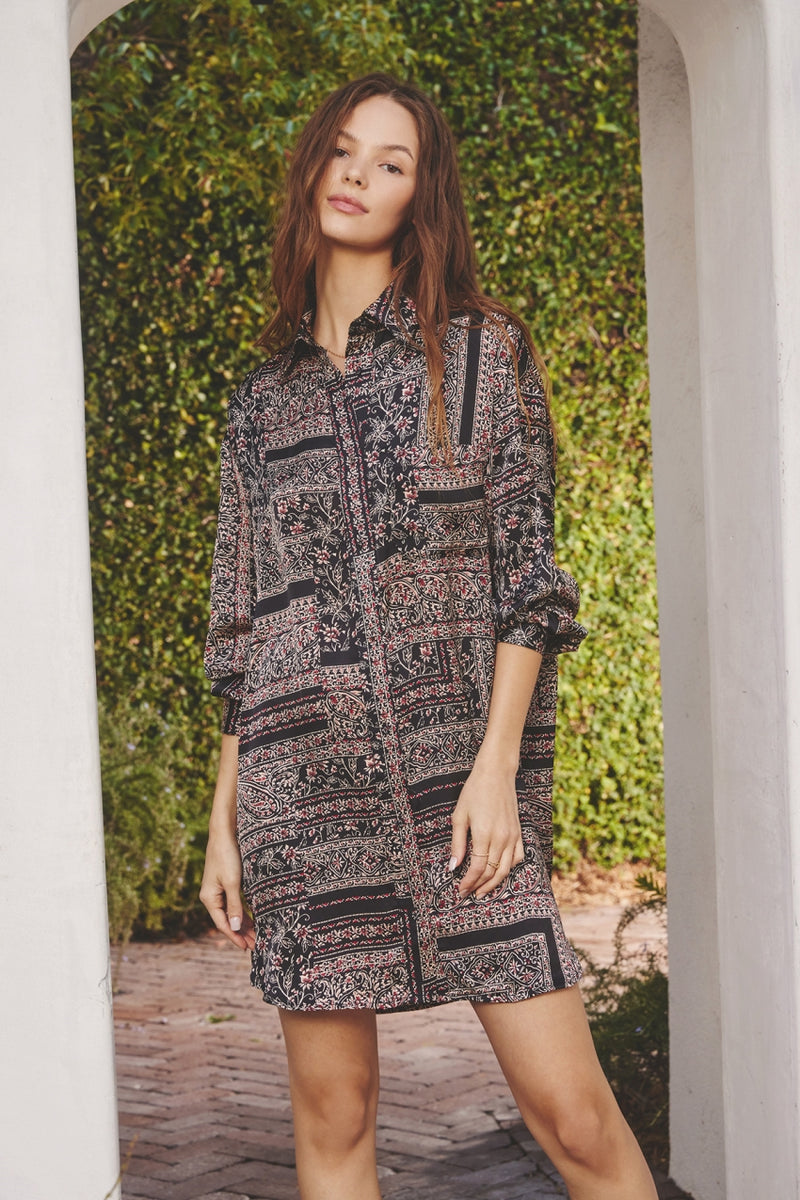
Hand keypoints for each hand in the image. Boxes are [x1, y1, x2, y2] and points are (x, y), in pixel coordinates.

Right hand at [199, 827, 255, 949]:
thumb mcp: (233, 882)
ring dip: (244, 924)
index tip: (246, 948)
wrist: (224, 833)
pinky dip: (243, 911)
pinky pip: (234, 902)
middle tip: (256, 945)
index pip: (222, 924)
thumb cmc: (227, 856)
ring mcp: (218, 889)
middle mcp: (211, 896)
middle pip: (227, 920)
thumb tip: (235, 927)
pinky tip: (253, 919)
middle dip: (241, 933)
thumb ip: (234, 905)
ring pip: (232, 912)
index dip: (234, 937)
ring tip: (256, 935)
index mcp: (209, 898)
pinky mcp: (226, 882)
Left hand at [449, 753, 524, 898]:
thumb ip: (457, 844)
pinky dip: (509, 869)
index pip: (478, 869)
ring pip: (506, 869)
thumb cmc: (474, 792)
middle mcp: (501, 838)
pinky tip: (500, 873)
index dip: (468, 882)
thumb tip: (453, 867)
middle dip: (479, 886)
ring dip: (494, 883)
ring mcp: (513, 836)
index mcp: (484, 834)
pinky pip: (518, 858)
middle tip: (468, 894)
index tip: (460, 890)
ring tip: (482, 890)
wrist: (497, 773)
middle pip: (492, 873)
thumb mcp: (459, 816)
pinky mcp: (519, 833)